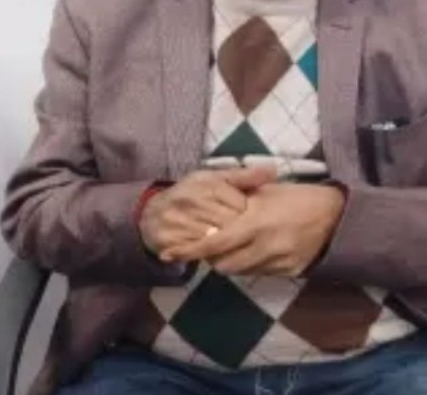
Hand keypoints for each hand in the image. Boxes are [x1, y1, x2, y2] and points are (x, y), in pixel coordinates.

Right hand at [138, 166, 274, 259]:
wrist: (153, 213)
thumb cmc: (192, 194)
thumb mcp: (216, 179)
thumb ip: (245, 176)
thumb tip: (273, 171)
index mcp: (207, 183)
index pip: (240, 205)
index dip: (248, 215)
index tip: (249, 218)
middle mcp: (192, 200)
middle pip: (229, 224)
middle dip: (239, 232)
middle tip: (244, 236)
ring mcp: (179, 222)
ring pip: (214, 241)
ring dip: (226, 246)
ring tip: (232, 245)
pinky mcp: (170, 240)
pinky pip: (197, 253)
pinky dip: (209, 255)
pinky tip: (215, 253)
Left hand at [165, 183, 345, 276]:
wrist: (336, 215)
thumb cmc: (298, 196)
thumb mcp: (266, 192)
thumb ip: (237, 204)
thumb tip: (210, 218)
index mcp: (256, 221)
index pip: (214, 242)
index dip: (189, 250)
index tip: (168, 254)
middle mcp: (265, 246)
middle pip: (222, 264)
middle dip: (211, 257)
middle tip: (211, 244)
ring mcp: (278, 262)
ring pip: (240, 271)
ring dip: (231, 261)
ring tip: (237, 244)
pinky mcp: (288, 273)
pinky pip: (259, 273)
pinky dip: (252, 263)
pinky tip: (259, 248)